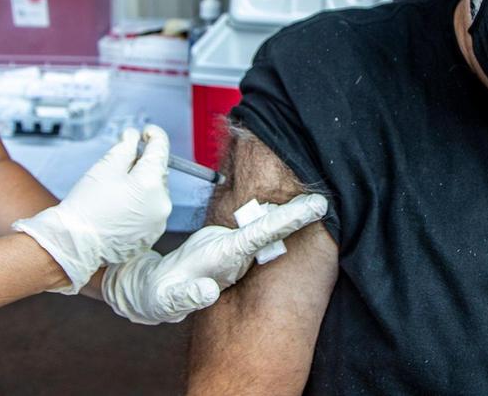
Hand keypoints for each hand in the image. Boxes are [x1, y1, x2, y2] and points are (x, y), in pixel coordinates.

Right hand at [12, 125, 172, 293]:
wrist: (75, 244)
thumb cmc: (87, 204)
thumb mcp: (105, 167)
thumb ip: (125, 147)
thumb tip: (133, 136)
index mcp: (152, 184)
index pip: (160, 151)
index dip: (155, 136)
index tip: (147, 131)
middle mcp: (162, 204)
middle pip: (157, 173)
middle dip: (143, 164)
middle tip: (122, 163)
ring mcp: (158, 223)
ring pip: (154, 194)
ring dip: (141, 186)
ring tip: (116, 191)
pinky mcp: (151, 237)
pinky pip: (149, 212)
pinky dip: (139, 205)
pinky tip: (119, 207)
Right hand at [101, 193, 327, 324]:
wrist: (160, 294)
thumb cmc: (170, 291)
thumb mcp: (175, 296)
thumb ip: (190, 295)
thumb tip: (207, 292)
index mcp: (230, 257)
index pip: (267, 233)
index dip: (292, 218)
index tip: (319, 207)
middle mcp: (240, 252)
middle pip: (276, 227)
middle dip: (300, 213)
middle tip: (326, 196)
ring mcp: (236, 248)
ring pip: (267, 224)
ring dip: (287, 210)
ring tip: (311, 192)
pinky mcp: (229, 243)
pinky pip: (253, 224)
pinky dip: (269, 211)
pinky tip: (282, 196)